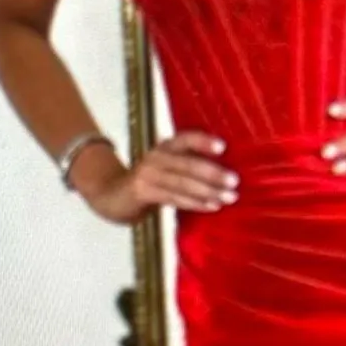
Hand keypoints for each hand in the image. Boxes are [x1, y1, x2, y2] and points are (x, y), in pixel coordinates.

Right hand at [84, 131, 238, 223]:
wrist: (111, 196)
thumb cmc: (148, 184)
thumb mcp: (166, 169)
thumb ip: (188, 168)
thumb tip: (224, 175)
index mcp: (165, 147)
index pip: (186, 138)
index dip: (203, 141)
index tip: (223, 147)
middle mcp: (156, 156)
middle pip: (189, 163)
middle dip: (214, 173)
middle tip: (234, 182)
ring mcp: (148, 173)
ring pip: (183, 182)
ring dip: (209, 191)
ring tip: (229, 198)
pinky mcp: (143, 191)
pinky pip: (174, 197)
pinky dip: (194, 203)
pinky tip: (211, 207)